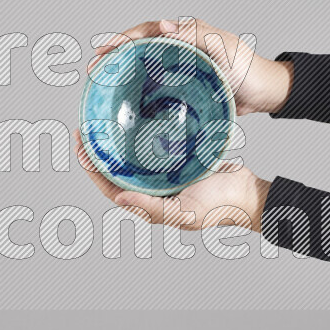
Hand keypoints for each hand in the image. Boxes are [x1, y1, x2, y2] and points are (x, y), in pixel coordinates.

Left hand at [74, 130, 271, 231]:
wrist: (249, 193)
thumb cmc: (219, 206)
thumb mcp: (185, 211)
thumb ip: (152, 208)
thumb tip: (119, 199)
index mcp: (149, 204)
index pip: (110, 187)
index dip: (92, 169)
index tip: (80, 147)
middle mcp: (152, 189)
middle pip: (116, 170)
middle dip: (99, 152)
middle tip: (86, 129)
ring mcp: (165, 175)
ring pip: (133, 157)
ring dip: (117, 142)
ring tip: (105, 122)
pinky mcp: (179, 160)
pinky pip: (154, 147)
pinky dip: (141, 134)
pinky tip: (137, 117)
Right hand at [89, 18, 293, 115]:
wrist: (265, 93)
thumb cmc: (246, 67)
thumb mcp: (221, 46)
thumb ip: (194, 34)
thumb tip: (164, 25)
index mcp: (185, 35)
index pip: (147, 32)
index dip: (123, 40)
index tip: (103, 50)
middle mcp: (179, 50)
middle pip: (140, 50)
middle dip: (115, 56)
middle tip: (94, 69)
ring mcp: (180, 70)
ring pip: (146, 69)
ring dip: (124, 74)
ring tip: (103, 84)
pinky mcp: (185, 89)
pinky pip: (158, 88)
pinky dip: (141, 93)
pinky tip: (129, 104)